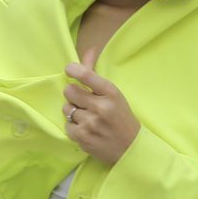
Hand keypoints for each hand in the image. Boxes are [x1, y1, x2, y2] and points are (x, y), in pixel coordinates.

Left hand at [64, 49, 140, 163]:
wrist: (131, 148)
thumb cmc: (121, 117)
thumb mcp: (114, 94)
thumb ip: (96, 74)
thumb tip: (89, 49)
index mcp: (111, 93)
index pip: (86, 75)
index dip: (73, 70)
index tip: (69, 70)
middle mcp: (101, 107)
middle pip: (69, 91)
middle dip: (73, 94)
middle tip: (83, 100)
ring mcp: (91, 124)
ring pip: (66, 108)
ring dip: (74, 111)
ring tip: (87, 117)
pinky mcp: (82, 138)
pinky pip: (66, 125)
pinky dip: (73, 127)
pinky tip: (86, 129)